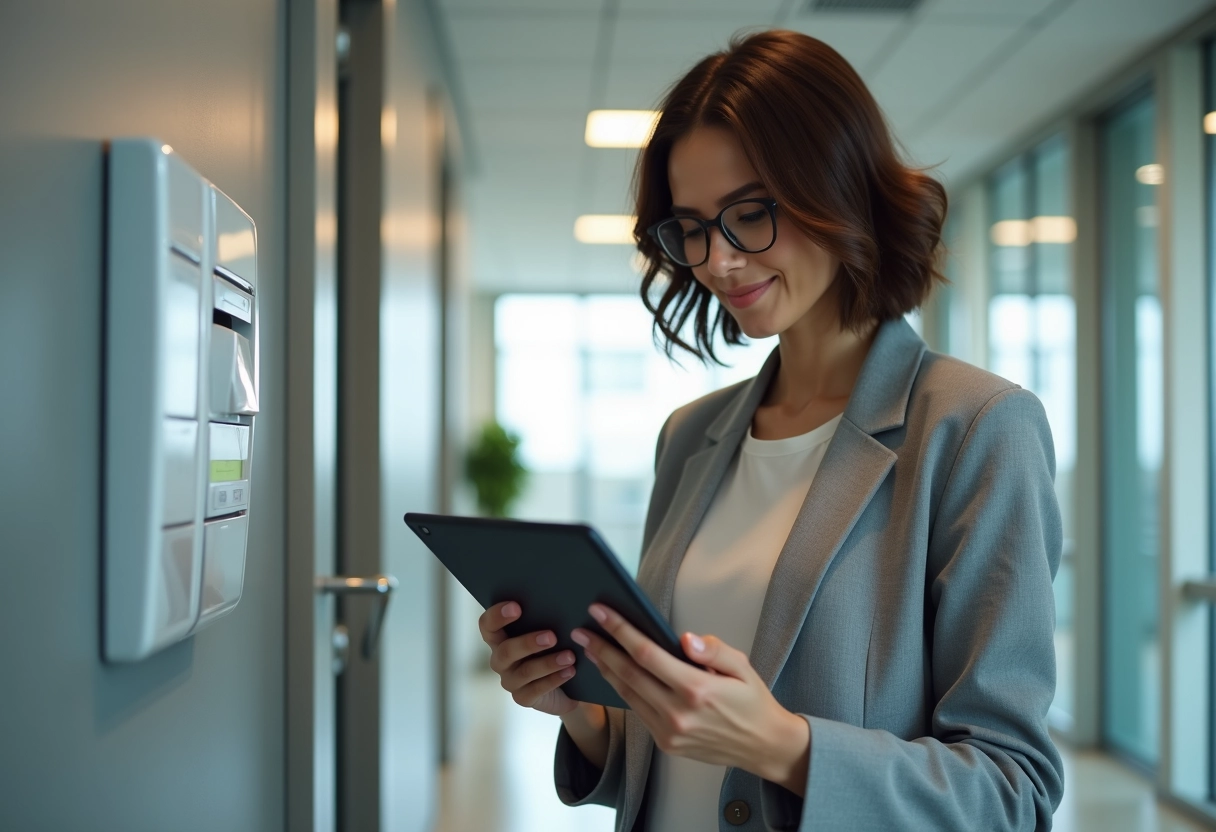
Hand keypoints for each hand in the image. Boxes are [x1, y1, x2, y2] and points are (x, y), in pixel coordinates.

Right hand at [478, 601, 579, 715]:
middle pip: (505, 651)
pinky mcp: (523, 698)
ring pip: (524, 671)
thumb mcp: (550, 631)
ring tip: (569, 656)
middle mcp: (501, 659)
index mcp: (501, 637)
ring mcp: (510, 680)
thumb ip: (547, 617)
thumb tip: (561, 600)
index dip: (497, 616)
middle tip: (552, 636)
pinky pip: (536, 690)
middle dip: (528, 643)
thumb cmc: (555, 647)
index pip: (487, 625)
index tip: (517, 607)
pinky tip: (570, 671)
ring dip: (548, 663)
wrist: (566, 684)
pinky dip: (554, 679)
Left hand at [572, 604, 809, 793]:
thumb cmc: (752, 701)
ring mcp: (669, 732)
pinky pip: (638, 711)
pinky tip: (613, 674)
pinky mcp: (666, 743)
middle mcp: (678, 713)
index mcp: (697, 689)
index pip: (646, 654)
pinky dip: (623, 690)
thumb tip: (684, 639)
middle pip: (628, 674)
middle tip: (581, 630)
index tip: (601, 612)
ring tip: (590, 648)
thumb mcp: (743, 666)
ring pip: (627, 694)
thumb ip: (713, 649)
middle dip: (602, 649)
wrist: (764, 746)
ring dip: (606, 670)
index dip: (620, 631)